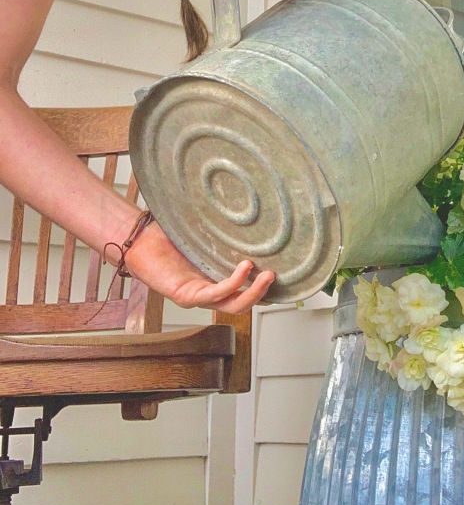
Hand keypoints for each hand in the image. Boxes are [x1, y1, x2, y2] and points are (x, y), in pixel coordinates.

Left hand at [123, 219, 274, 313]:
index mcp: (214, 277)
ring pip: (233, 305)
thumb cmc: (167, 235)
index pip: (243, 290)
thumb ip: (222, 225)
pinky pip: (215, 294)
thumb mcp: (203, 230)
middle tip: (280, 277)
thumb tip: (245, 199)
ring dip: (254, 293)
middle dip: (264, 294)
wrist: (138, 240)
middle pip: (243, 303)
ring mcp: (198, 295)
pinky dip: (234, 283)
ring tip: (269, 276)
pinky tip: (245, 267)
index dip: (263, 288)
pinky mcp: (186, 295)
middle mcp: (208, 290)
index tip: (285, 273)